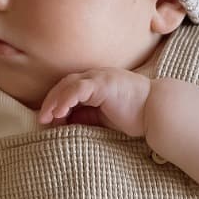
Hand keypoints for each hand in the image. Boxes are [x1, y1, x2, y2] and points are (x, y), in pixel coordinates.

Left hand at [38, 68, 153, 137]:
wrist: (156, 112)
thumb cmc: (134, 116)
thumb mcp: (102, 119)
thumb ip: (85, 117)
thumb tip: (65, 123)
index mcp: (96, 83)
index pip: (69, 89)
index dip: (56, 103)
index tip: (48, 121)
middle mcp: (96, 76)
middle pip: (64, 84)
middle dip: (50, 102)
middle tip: (42, 120)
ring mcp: (100, 77)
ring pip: (69, 84)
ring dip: (55, 101)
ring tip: (46, 118)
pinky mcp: (104, 83)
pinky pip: (79, 89)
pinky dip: (66, 99)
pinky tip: (59, 113)